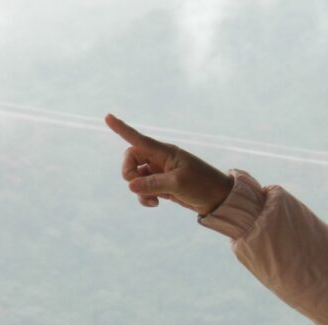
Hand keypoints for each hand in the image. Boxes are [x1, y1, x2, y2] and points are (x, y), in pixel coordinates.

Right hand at [104, 113, 233, 215]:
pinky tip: (154, 204)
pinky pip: (144, 189)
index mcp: (165, 152)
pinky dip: (144, 197)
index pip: (139, 139)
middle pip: (131, 159)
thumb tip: (131, 186)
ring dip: (138, 189)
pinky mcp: (162, 186)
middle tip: (137, 186)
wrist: (219, 199)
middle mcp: (160, 159)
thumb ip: (153, 184)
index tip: (107, 117)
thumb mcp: (178, 184)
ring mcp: (160, 173)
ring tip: (152, 200)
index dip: (122, 129)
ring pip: (136, 177)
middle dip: (129, 173)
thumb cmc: (203, 185)